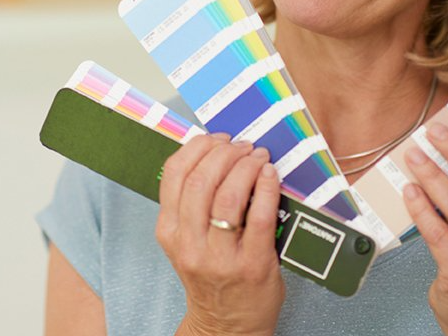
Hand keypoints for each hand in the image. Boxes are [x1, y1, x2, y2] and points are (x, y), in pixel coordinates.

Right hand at [156, 134, 284, 335]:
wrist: (226, 326)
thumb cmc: (211, 274)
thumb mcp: (188, 240)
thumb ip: (193, 202)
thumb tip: (216, 151)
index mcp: (169, 231)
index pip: (175, 174)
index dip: (199, 147)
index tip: (218, 138)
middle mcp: (189, 243)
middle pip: (202, 180)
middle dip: (225, 153)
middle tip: (243, 146)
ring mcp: (220, 257)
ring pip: (228, 195)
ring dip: (246, 166)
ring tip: (258, 157)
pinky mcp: (252, 264)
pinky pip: (260, 215)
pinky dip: (266, 187)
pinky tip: (270, 174)